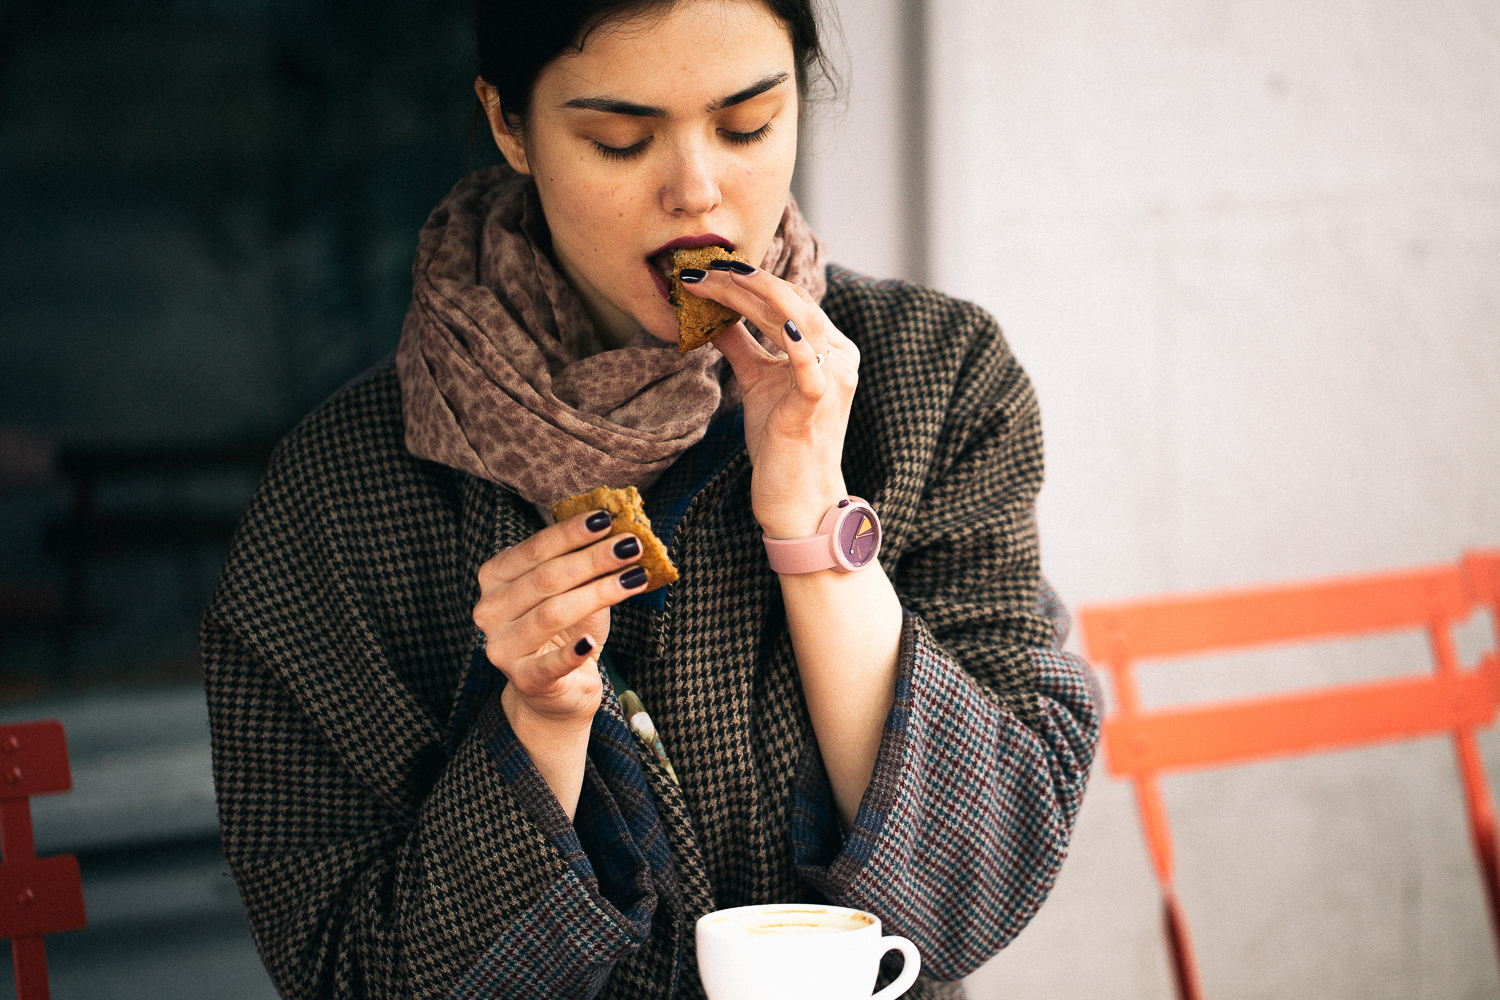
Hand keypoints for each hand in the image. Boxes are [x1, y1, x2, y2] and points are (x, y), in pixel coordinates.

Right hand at [472, 509, 650, 731]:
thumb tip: (621, 532)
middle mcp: (489, 610)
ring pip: (552, 613)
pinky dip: (570, 653)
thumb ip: (584, 564)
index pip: (535, 548)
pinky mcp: (524, 680)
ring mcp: (502, 647)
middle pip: (546, 578)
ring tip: (635, 577)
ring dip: (598, 593)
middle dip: (593, 558)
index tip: (607, 517)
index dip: (571, 532)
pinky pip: (550, 665)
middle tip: (631, 545)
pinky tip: (590, 643)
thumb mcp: (574, 590)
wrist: (558, 688)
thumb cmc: (567, 629)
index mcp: (495, 578)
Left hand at [681, 262, 859, 537]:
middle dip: (746, 282)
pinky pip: (811, 368)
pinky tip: (779, 324)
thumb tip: (713, 314)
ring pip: (800, 321)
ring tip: (720, 281)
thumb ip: (742, 345)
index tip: (706, 270)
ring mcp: (832, 378)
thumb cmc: (782, 441)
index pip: (789, 299)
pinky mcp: (818, 403)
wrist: (798, 497)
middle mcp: (838, 355)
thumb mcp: (757, 382)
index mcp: (827, 347)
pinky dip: (796, 345)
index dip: (748, 281)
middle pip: (792, 302)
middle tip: (703, 269)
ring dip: (757, 298)